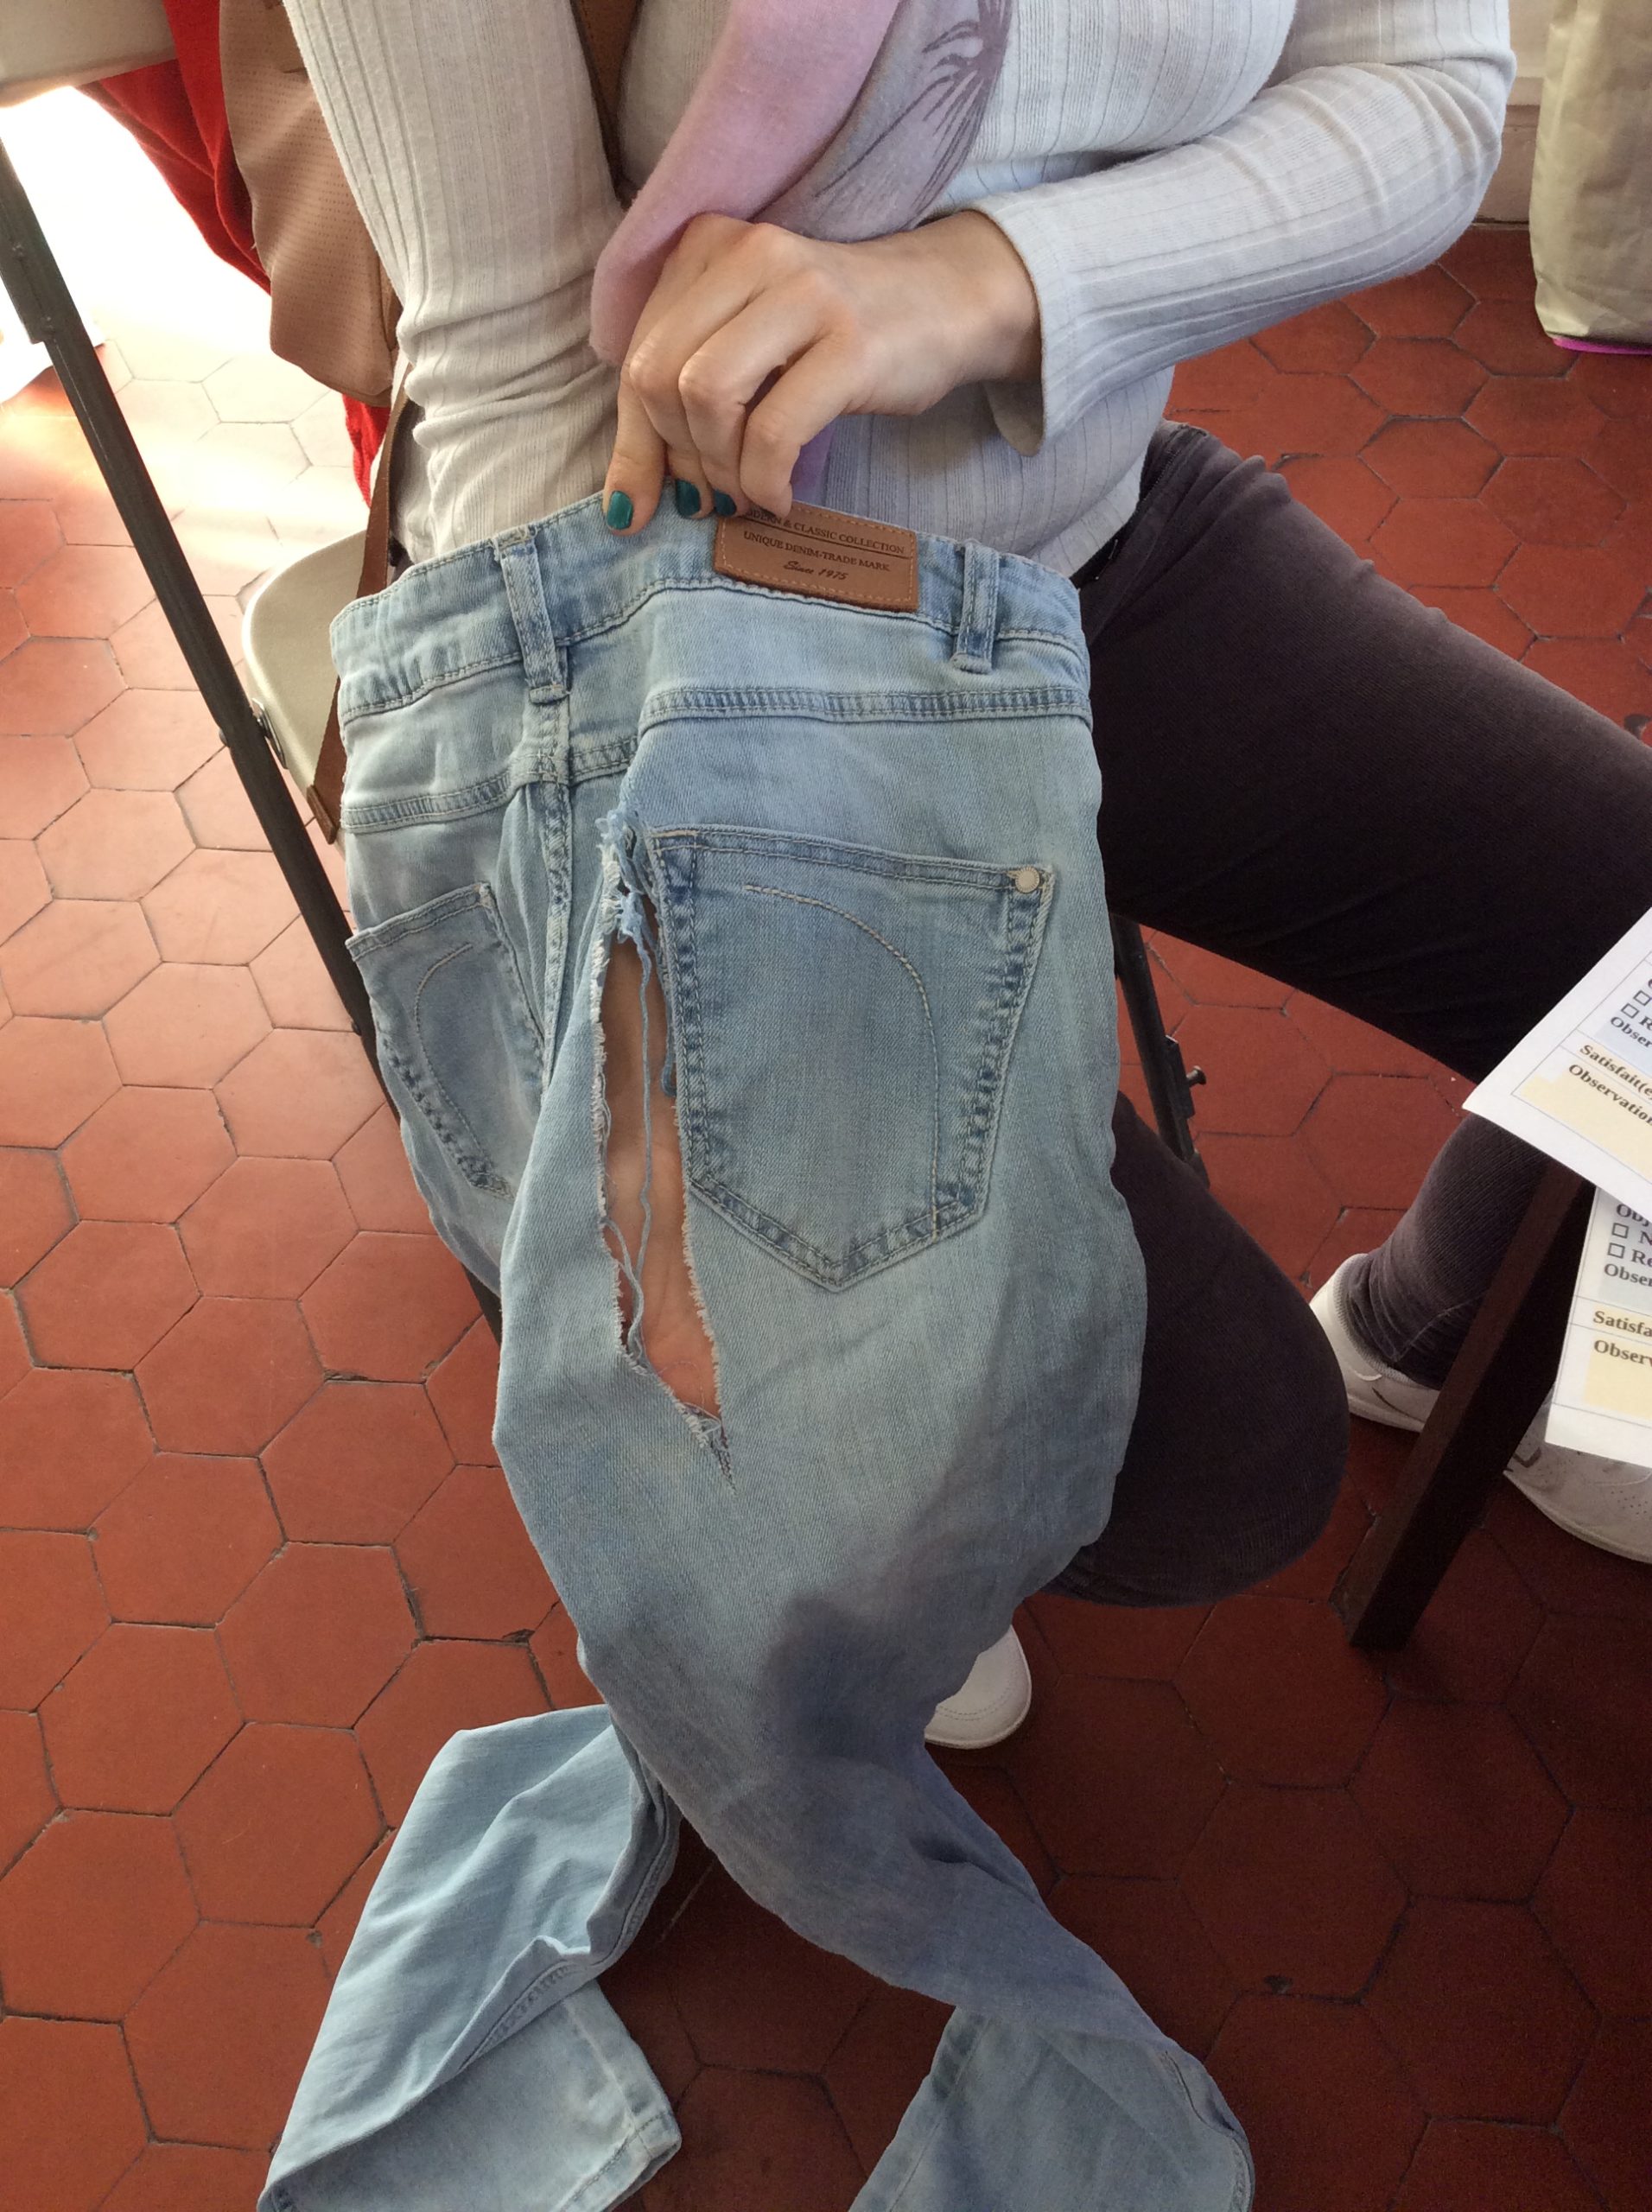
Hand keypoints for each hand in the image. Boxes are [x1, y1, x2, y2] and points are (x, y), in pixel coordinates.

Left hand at [601, 209, 1039, 531]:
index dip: (637, 444)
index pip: (635, 359)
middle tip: (717, 491)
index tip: (653, 501)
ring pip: (706, 398)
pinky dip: (765, 481)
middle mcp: (748, 253)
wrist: (947, 302)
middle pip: (659, 379)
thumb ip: (679, 408)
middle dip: (680, 457)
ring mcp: (802, 293)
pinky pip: (774, 431)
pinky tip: (780, 497)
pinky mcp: (850, 343)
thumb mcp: (748, 351)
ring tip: (749, 490)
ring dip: (721, 469)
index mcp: (707, 246)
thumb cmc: (837, 336)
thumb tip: (623, 508)